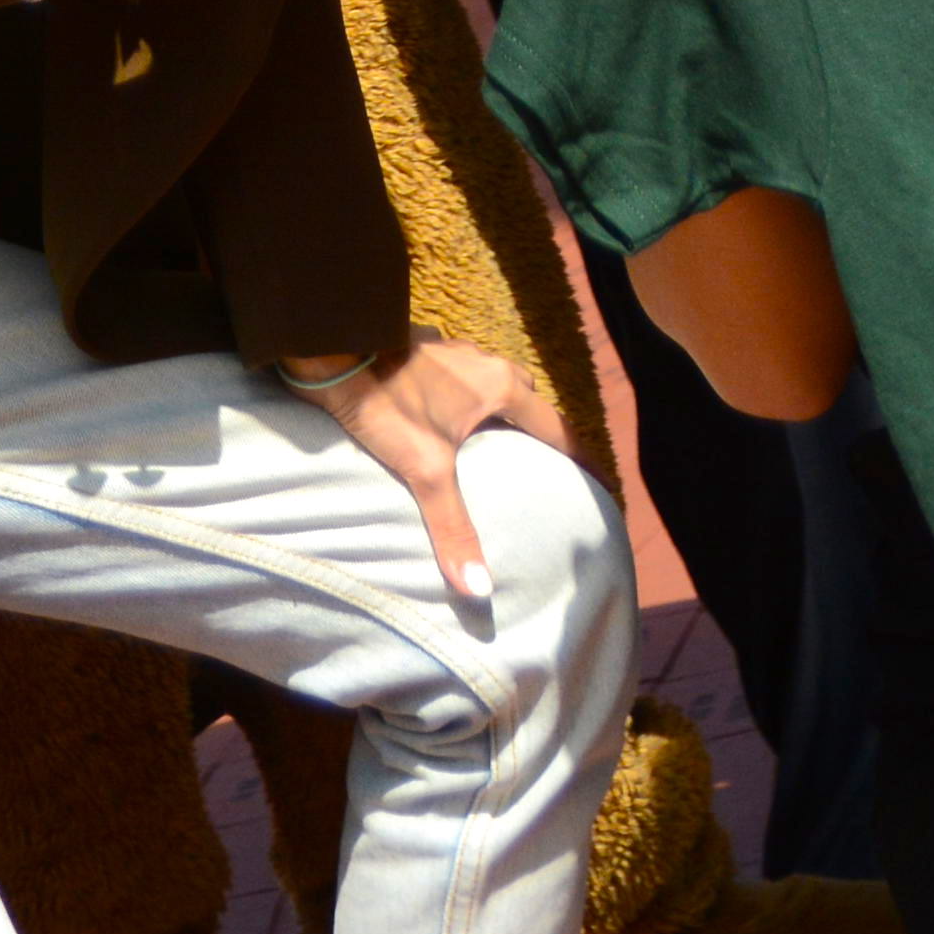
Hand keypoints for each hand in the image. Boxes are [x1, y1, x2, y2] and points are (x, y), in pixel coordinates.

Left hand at [288, 336, 572, 605]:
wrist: (330, 345)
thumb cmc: (383, 403)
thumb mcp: (424, 471)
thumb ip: (454, 528)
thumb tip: (480, 589)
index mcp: (500, 387)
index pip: (558, 429)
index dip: (582, 460)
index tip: (603, 485)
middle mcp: (485, 362)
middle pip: (528, 400)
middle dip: (540, 431)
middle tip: (545, 465)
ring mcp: (454, 350)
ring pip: (494, 382)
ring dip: (501, 410)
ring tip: (497, 445)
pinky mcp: (424, 350)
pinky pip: (463, 376)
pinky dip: (469, 398)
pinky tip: (448, 418)